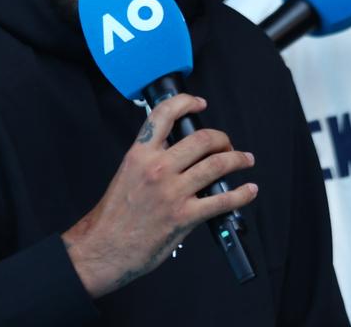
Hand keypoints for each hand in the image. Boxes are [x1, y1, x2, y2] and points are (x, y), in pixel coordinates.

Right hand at [61, 94, 257, 297]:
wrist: (102, 247)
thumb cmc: (113, 216)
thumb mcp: (126, 173)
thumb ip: (149, 157)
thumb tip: (174, 146)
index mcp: (140, 154)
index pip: (164, 114)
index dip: (186, 102)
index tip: (199, 103)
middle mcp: (157, 168)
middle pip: (202, 139)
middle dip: (222, 139)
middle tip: (227, 144)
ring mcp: (172, 192)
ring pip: (217, 165)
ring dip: (237, 160)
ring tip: (245, 160)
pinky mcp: (184, 216)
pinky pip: (221, 200)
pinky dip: (241, 194)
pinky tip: (248, 190)